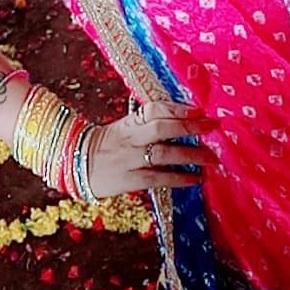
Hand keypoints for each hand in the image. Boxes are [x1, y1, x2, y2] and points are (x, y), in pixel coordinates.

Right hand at [86, 100, 218, 197]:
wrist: (76, 164)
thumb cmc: (108, 144)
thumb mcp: (125, 127)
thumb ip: (149, 123)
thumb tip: (184, 118)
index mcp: (130, 122)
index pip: (154, 109)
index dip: (177, 108)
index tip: (199, 109)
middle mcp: (131, 138)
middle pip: (162, 129)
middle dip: (190, 127)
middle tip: (213, 127)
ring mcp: (130, 160)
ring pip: (164, 154)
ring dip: (192, 156)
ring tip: (212, 158)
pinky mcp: (129, 180)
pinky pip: (158, 179)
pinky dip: (179, 178)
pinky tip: (196, 179)